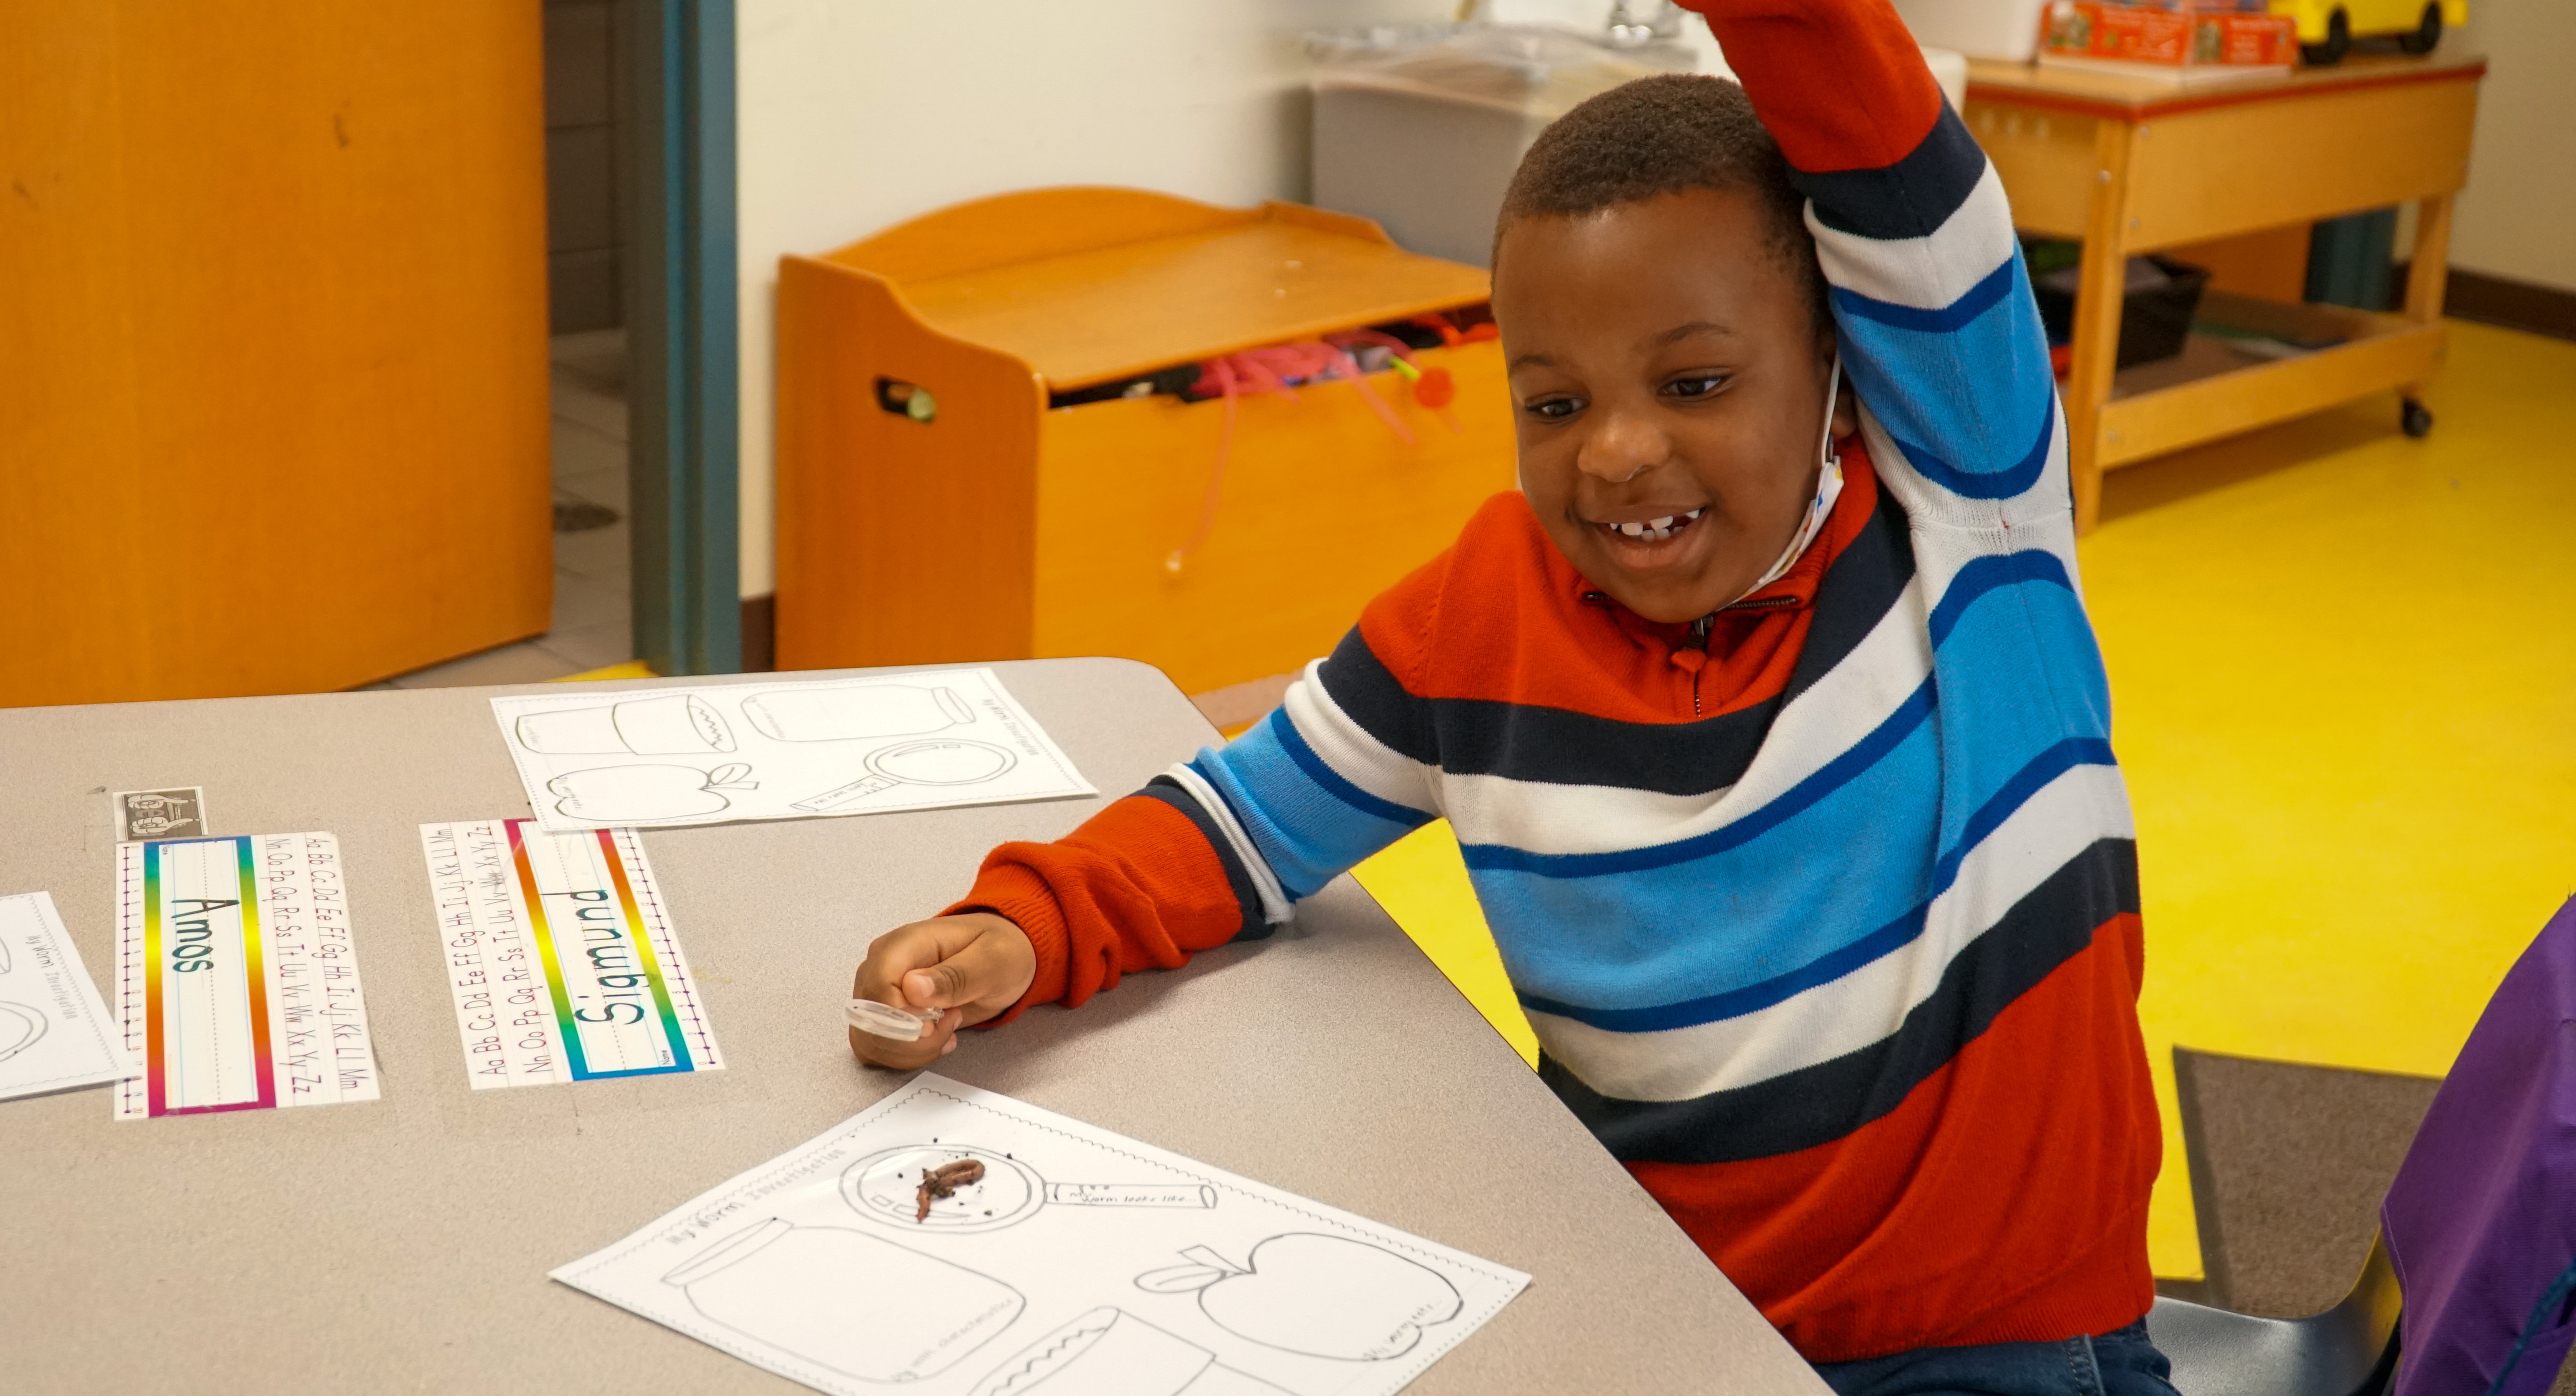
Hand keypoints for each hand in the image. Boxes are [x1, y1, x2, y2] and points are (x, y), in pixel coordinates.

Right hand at [847, 912, 1036, 1069]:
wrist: (1001, 959)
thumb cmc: (998, 952)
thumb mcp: (991, 960)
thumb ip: (954, 976)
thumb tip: (912, 988)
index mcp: (903, 944)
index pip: (878, 988)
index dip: (905, 1017)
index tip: (940, 1018)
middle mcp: (881, 966)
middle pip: (870, 1019)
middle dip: (913, 1039)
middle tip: (953, 1022)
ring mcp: (878, 992)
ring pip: (870, 1039)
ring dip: (911, 1051)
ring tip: (948, 1032)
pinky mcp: (884, 1014)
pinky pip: (876, 1048)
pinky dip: (905, 1055)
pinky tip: (935, 1042)